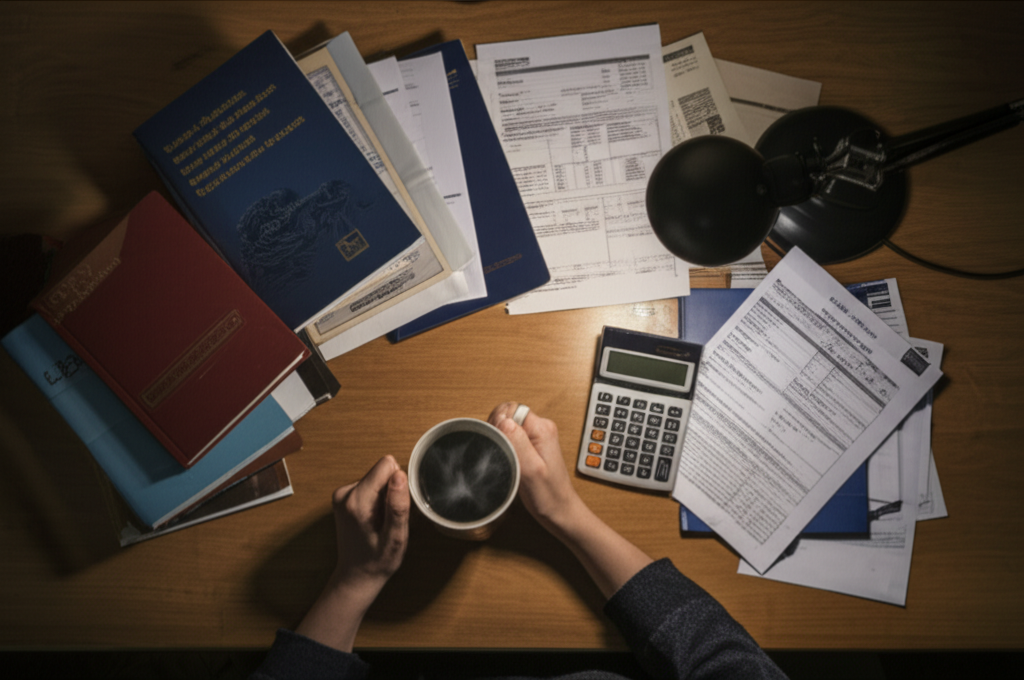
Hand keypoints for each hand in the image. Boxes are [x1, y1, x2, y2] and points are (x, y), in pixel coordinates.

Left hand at [296, 455, 409, 651]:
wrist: (356, 576)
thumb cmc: (377, 561)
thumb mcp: (395, 538)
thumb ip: (398, 505)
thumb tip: (399, 474)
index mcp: (357, 500)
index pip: (386, 465)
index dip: (398, 485)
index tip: (395, 508)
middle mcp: (344, 493)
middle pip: (381, 472)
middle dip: (391, 493)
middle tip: (387, 520)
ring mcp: (341, 494)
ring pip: (377, 479)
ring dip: (384, 499)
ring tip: (380, 523)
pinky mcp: (343, 496)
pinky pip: (370, 486)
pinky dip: (376, 502)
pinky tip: (373, 522)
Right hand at [489, 403, 651, 598]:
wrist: (561, 512)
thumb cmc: (548, 496)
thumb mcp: (531, 470)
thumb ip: (517, 442)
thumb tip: (503, 419)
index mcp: (542, 429)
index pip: (511, 408)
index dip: (497, 422)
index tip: (497, 441)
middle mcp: (541, 428)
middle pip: (509, 414)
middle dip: (497, 429)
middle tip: (500, 451)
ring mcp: (538, 437)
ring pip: (509, 425)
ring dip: (501, 438)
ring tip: (505, 458)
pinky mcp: (533, 446)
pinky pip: (513, 437)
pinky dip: (506, 445)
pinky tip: (508, 460)